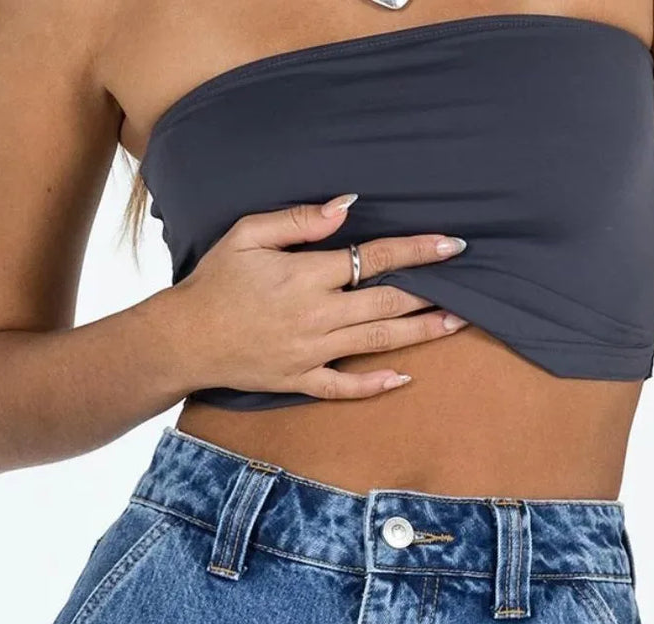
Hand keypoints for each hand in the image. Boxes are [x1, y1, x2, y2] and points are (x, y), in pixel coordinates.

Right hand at [169, 193, 469, 399]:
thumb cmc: (213, 282)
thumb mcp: (247, 235)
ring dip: (420, 334)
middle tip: (469, 288)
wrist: (184, 340)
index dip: (416, 252)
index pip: (374, 259)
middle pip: (386, 304)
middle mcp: (315, 316)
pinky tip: (405, 377)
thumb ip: (298, 220)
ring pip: (377, 343)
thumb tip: (347, 206)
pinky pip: (344, 387)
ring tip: (455, 324)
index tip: (451, 245)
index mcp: (305, 276)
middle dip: (430, 294)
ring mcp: (310, 353)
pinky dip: (375, 385)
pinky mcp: (299, 380)